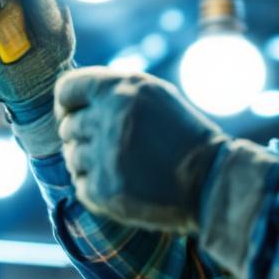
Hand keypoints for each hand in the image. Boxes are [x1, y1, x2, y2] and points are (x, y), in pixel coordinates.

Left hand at [54, 67, 227, 232]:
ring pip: (72, 157)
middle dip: (83, 137)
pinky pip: (80, 185)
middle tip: (112, 147)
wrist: (211, 181)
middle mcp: (110, 117)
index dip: (67, 103)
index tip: (74, 114)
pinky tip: (123, 185)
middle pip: (68, 126)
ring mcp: (105, 155)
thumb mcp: (155, 97)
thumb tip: (71, 101)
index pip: (67, 88)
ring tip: (121, 166)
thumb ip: (115, 92)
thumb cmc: (184, 137)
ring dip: (90, 163)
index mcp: (123, 88)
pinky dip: (96, 188)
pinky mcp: (104, 189)